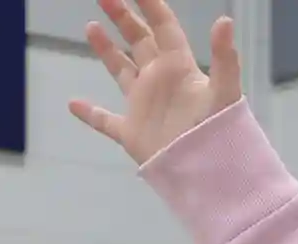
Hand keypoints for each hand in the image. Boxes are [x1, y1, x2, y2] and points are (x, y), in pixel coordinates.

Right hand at [72, 0, 242, 166]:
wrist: (209, 173)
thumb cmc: (220, 132)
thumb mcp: (225, 91)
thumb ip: (225, 57)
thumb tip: (225, 20)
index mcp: (179, 67)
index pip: (163, 27)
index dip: (150, 5)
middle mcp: (159, 80)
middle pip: (138, 41)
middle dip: (123, 17)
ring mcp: (144, 106)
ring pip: (121, 70)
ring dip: (106, 50)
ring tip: (91, 26)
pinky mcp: (132, 133)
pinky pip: (105, 121)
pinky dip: (89, 114)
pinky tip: (72, 104)